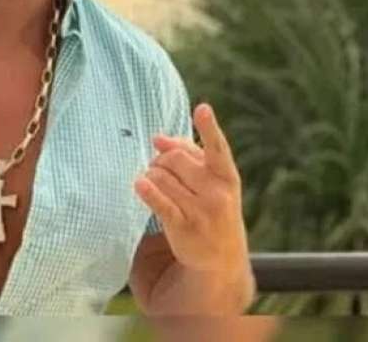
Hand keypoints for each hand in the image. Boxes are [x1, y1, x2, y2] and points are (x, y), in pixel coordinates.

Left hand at [133, 103, 248, 274]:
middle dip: (161, 159)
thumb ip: (188, 154)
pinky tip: (140, 184)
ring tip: (155, 184)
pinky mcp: (183, 226)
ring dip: (151, 176)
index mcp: (227, 176)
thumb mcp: (212, 181)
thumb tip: (157, 138)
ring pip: (160, 176)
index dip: (209, 127)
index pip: (218, 148)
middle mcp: (217, 193)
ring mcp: (201, 211)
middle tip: (159, 167)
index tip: (202, 109)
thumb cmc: (213, 207)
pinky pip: (158, 200)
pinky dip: (146, 189)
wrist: (222, 259)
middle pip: (174, 159)